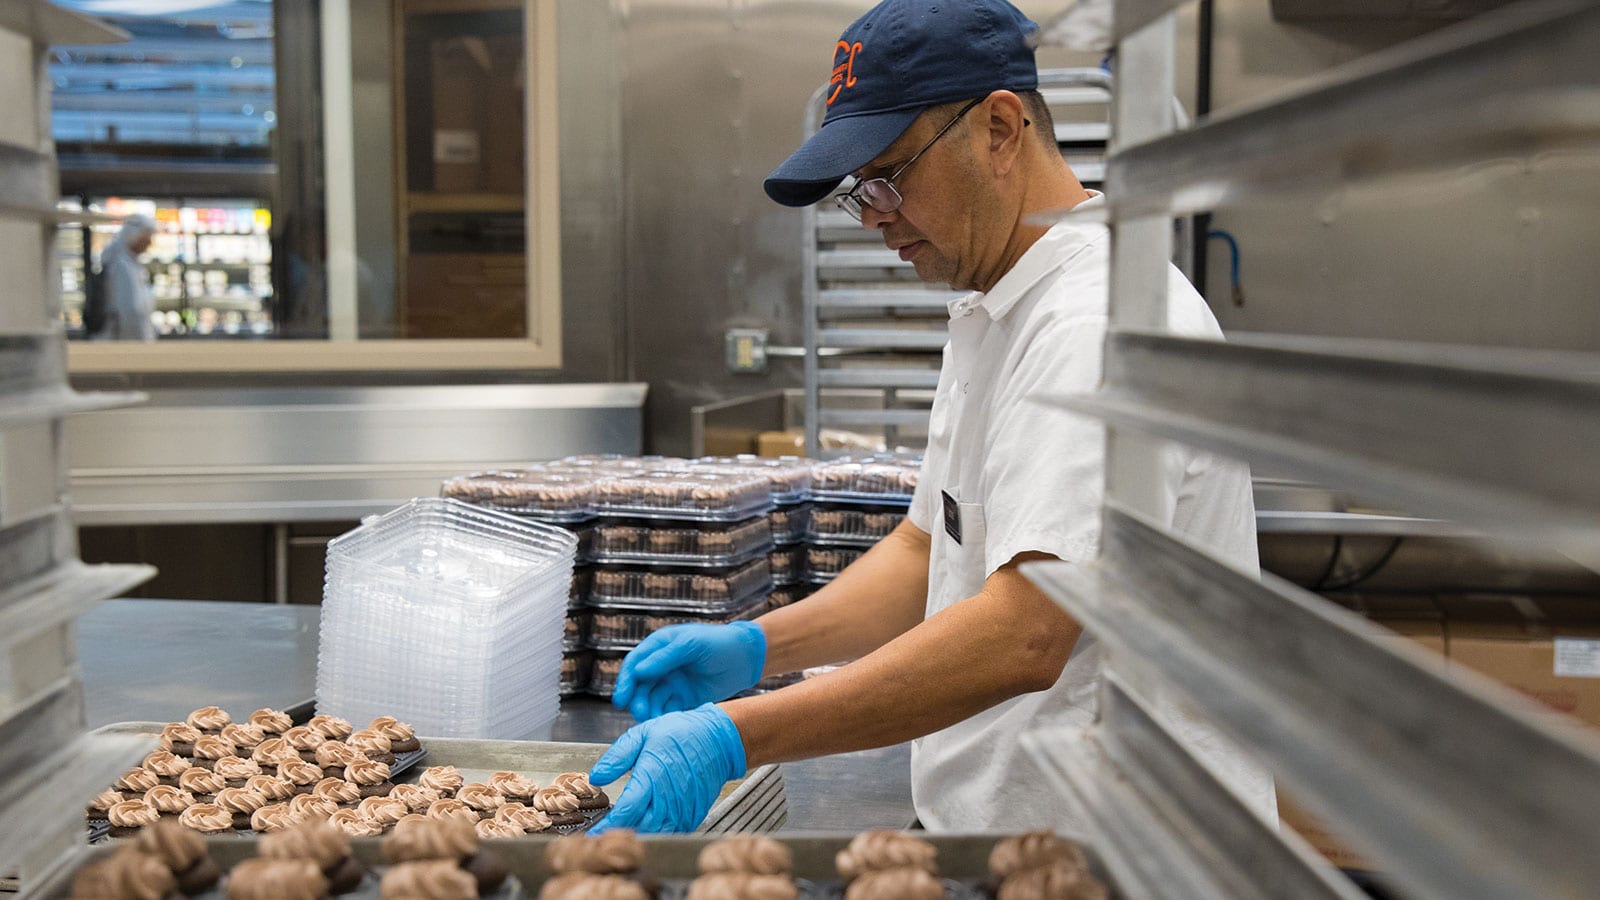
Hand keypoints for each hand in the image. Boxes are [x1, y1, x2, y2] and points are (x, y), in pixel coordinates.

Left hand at [588, 704, 746, 833]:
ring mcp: (683, 807)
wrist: (718, 738)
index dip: (609, 824)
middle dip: (623, 832)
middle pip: (642, 827)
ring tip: (628, 829)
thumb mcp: (643, 734)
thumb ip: (617, 757)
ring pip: (658, 832)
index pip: (627, 810)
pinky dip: (660, 831)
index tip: (597, 831)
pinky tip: (651, 823)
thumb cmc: (681, 733)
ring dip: (642, 833)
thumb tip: (596, 776)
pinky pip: (674, 829)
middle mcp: (668, 796)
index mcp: (652, 775)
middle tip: (609, 832)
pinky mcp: (694, 812)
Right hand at [613, 621, 765, 721]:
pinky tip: (663, 724)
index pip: (635, 664)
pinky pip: (666, 710)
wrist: (745, 658)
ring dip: (648, 710)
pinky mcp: (682, 699)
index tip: (621, 699)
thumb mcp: (690, 644)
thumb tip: (639, 671)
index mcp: (659, 647)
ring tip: (651, 720)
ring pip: (652, 700)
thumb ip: (665, 658)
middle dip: (637, 699)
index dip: (625, 682)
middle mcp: (661, 666)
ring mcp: (671, 683)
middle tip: (639, 712)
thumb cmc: (718, 643)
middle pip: (640, 686)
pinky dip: (662, 717)